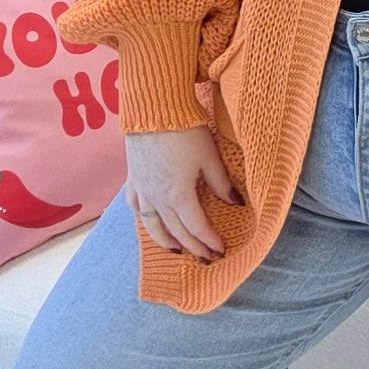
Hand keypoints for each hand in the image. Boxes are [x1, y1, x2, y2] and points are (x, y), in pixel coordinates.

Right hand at [124, 123, 241, 260]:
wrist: (153, 110)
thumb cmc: (185, 130)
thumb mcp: (209, 156)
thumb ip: (221, 183)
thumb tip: (236, 203)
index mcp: (179, 195)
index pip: (197, 227)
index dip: (210, 241)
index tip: (221, 250)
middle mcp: (158, 198)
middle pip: (176, 231)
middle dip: (193, 247)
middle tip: (206, 258)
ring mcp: (142, 189)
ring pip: (152, 225)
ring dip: (165, 241)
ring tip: (177, 250)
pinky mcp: (133, 178)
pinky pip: (136, 206)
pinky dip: (145, 219)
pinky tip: (149, 220)